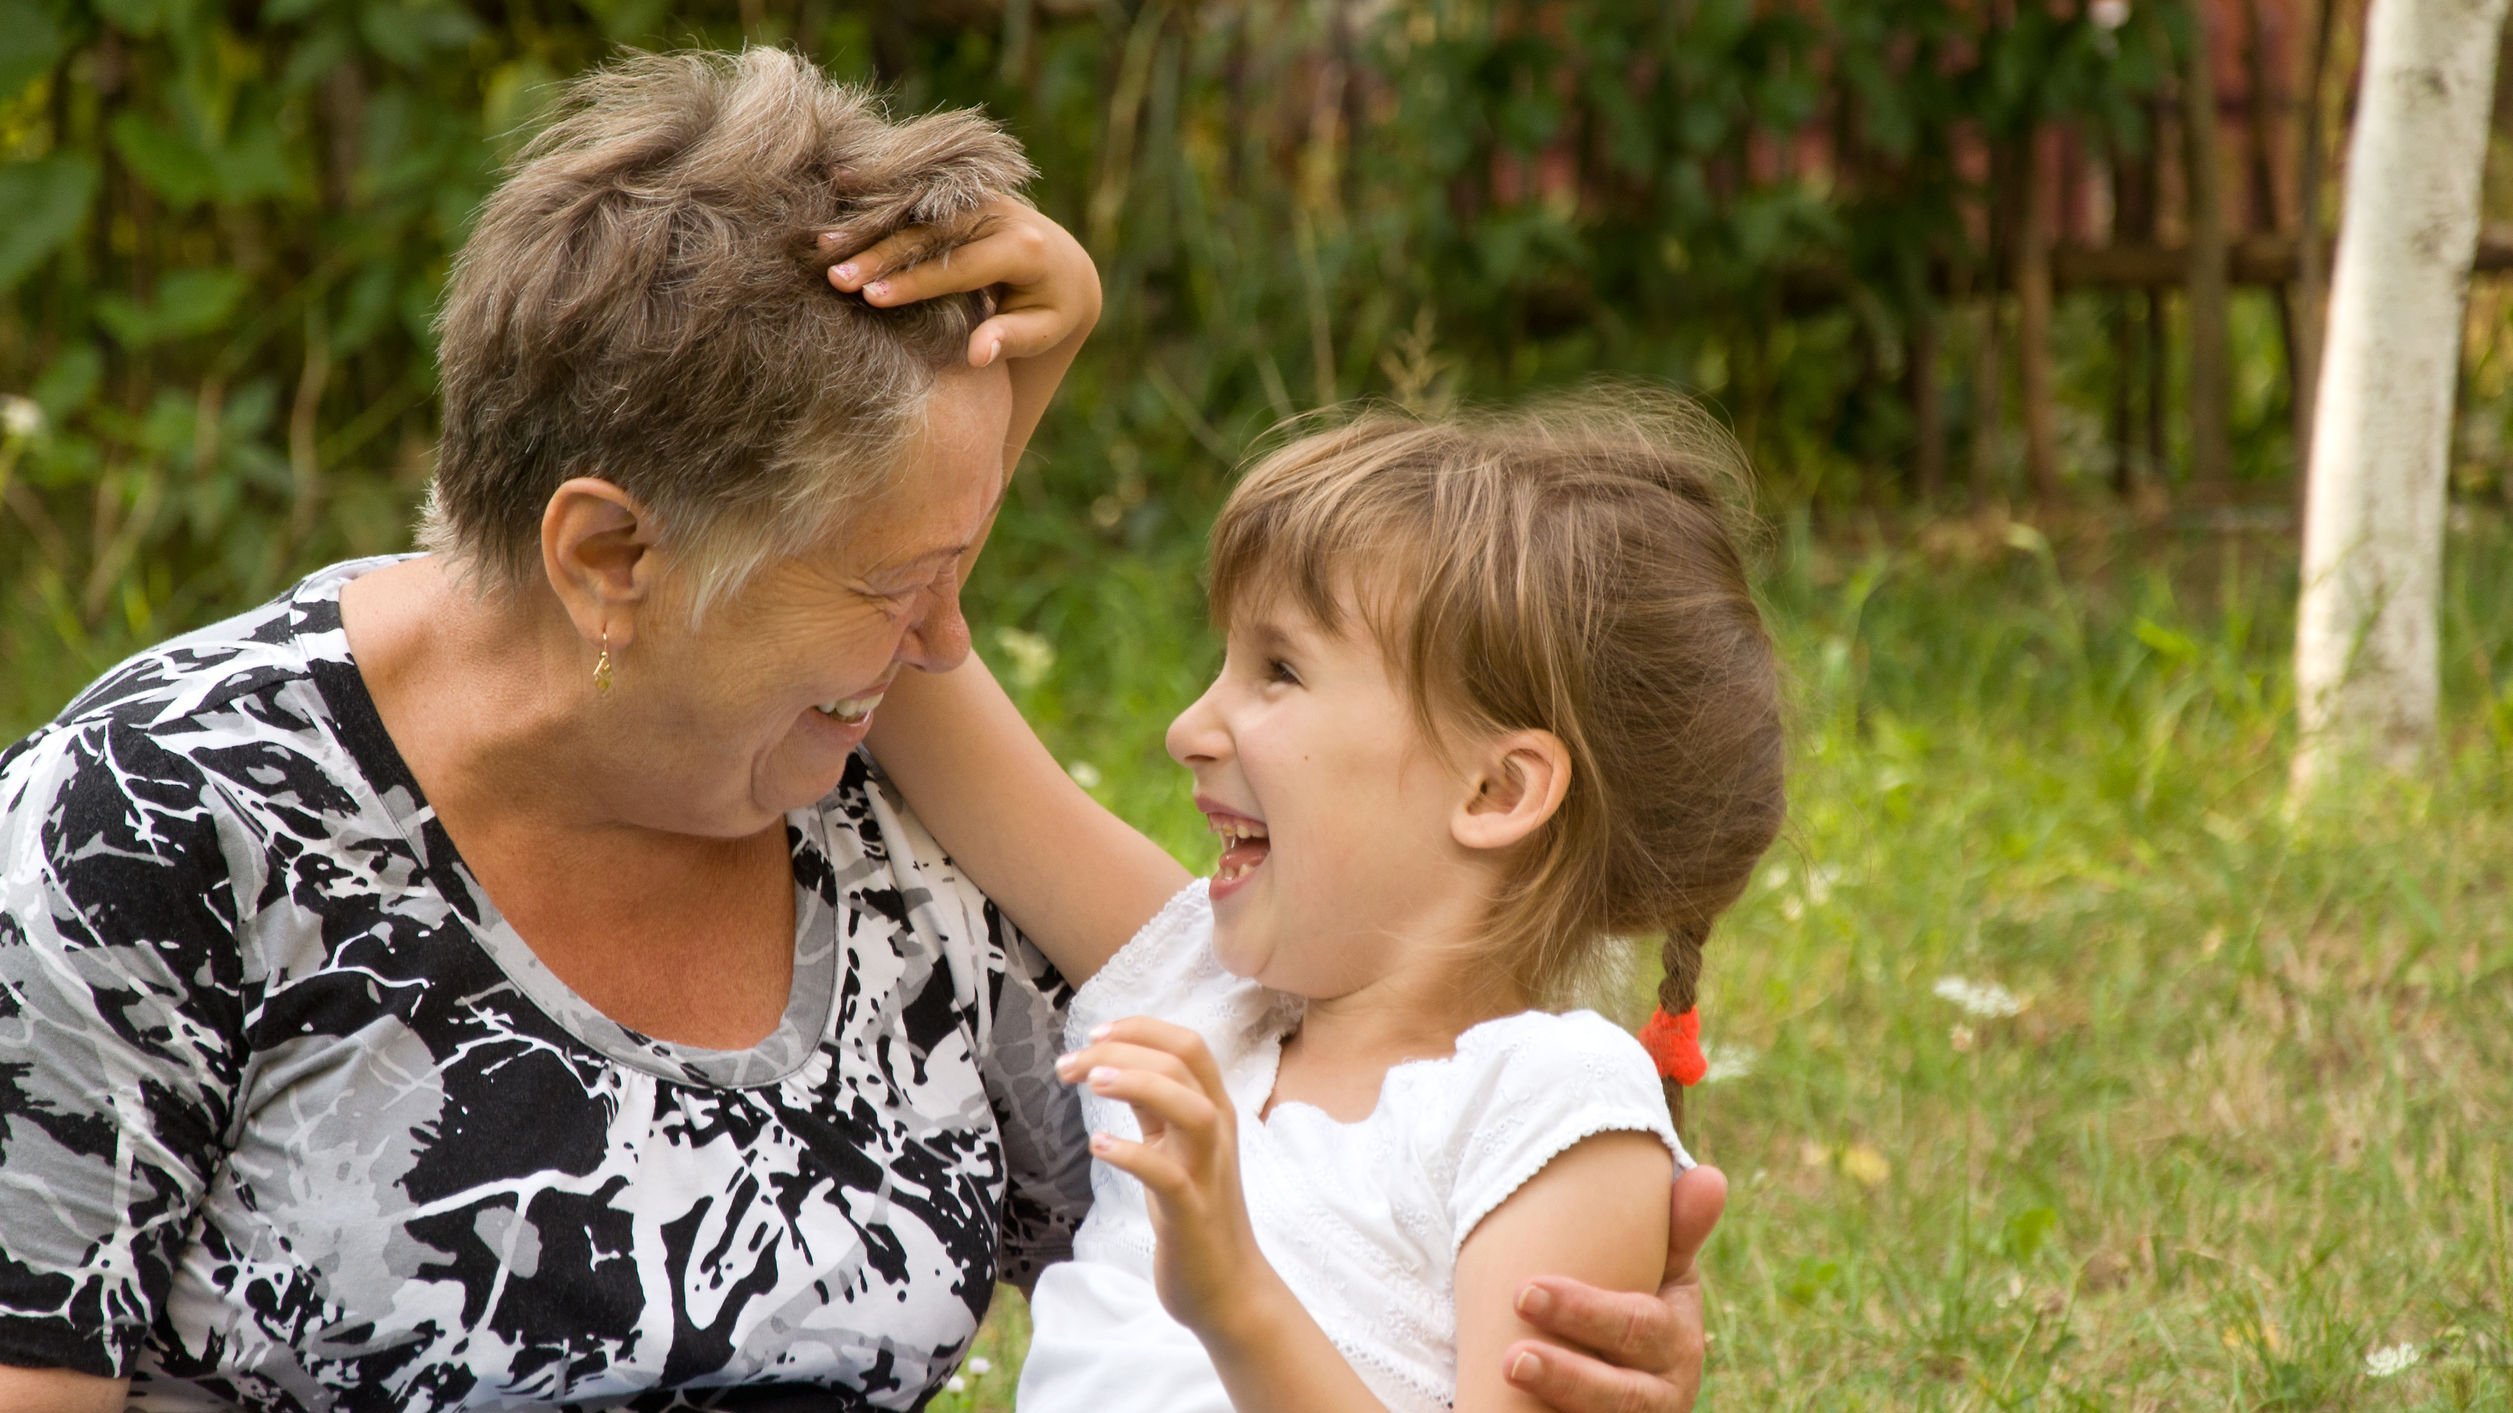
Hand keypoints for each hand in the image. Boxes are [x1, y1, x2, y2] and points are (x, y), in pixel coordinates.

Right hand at [822, 197, 1100, 368]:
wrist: (1063, 262)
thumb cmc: (1049, 309)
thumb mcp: (1043, 330)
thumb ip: (1010, 339)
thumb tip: (977, 357)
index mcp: (1024, 249)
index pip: (960, 267)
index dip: (915, 282)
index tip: (871, 298)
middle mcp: (999, 213)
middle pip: (930, 234)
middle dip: (879, 254)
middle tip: (834, 275)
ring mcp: (977, 195)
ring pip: (915, 210)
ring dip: (868, 226)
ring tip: (822, 245)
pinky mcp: (960, 189)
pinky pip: (913, 195)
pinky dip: (875, 201)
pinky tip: (833, 195)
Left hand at [1054, 1016, 1273, 1339]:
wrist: (1227, 1287)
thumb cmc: (1194, 1212)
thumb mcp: (1175, 1147)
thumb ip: (1155, 1107)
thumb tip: (1117, 1065)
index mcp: (1214, 1110)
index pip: (1188, 1046)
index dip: (1141, 1029)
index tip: (1094, 1035)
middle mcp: (1218, 1132)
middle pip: (1183, 1065)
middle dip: (1122, 1051)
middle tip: (1069, 1065)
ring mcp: (1208, 1171)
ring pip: (1190, 1108)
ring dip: (1141, 1085)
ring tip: (1093, 1083)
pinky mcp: (1192, 1212)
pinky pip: (1167, 1175)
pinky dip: (1132, 1154)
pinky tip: (1099, 1145)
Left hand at [1502, 1163, 1725, 1412]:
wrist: (1637, 1366)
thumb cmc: (1643, 1301)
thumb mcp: (1667, 1268)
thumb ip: (1679, 1228)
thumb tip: (1709, 1177)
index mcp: (1675, 1341)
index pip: (1634, 1328)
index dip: (1583, 1314)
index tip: (1524, 1291)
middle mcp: (1659, 1393)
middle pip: (1618, 1394)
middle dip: (1565, 1376)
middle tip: (1511, 1359)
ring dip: (1556, 1404)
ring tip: (1507, 1377)